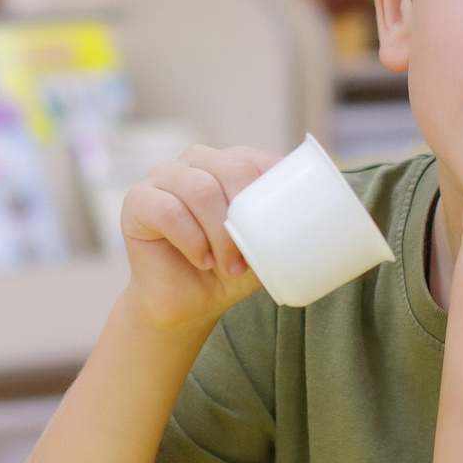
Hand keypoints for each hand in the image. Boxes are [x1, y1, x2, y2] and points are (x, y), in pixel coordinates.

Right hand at [120, 144, 281, 331]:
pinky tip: (199, 259)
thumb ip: (283, 227)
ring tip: (225, 264)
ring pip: (199, 189)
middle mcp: (197, 162)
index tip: (282, 225)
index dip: (271, 187)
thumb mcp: (263, 248)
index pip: (255, 159)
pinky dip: (189, 238)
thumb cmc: (227, 270)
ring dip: (218, 232)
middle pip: (229, 168)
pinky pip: (168, 210)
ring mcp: (164, 177)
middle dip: (243, 214)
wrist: (186, 303)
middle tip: (246, 258)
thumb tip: (325, 223)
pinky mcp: (138, 200)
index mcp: (228, 164)